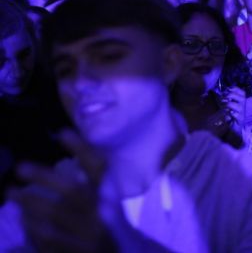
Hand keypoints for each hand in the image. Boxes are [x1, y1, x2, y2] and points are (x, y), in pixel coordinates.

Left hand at [9, 130, 121, 252]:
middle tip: (21, 167)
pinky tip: (24, 219)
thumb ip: (101, 187)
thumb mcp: (114, 205)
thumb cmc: (117, 229)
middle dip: (45, 178)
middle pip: (71, 192)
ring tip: (11, 191)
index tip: (63, 132)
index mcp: (114, 199)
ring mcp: (87, 238)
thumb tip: (80, 158)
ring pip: (53, 218)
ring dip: (30, 204)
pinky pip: (48, 241)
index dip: (82, 150)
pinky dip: (33, 229)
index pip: (100, 170)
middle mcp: (101, 215)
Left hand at [222, 86, 246, 130]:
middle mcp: (243, 106)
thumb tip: (223, 92)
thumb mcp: (229, 105)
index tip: (227, 89)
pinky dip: (230, 114)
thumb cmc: (231, 115)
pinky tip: (228, 114)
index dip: (236, 89)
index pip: (242, 92)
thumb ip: (227, 99)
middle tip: (223, 98)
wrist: (235, 127)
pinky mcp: (240, 119)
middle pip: (241, 97)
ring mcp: (242, 113)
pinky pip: (235, 114)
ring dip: (229, 104)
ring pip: (238, 106)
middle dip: (231, 95)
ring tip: (223, 107)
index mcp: (242, 101)